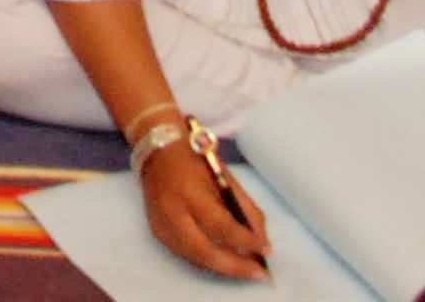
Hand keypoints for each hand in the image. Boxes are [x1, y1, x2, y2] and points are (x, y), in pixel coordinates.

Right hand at [138, 136, 270, 280]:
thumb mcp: (225, 177)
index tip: (266, 250)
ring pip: (196, 259)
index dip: (246, 241)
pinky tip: (225, 262)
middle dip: (235, 266)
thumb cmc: (195, 160)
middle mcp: (172, 212)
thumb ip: (244, 208)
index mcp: (190, 192)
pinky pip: (187, 255)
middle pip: (205, 251)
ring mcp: (162, 226)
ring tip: (246, 269)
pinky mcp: (158, 234)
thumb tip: (261, 240)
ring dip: (224, 268)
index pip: (221, 225)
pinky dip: (209, 261)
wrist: (157, 153)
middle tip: (258, 272)